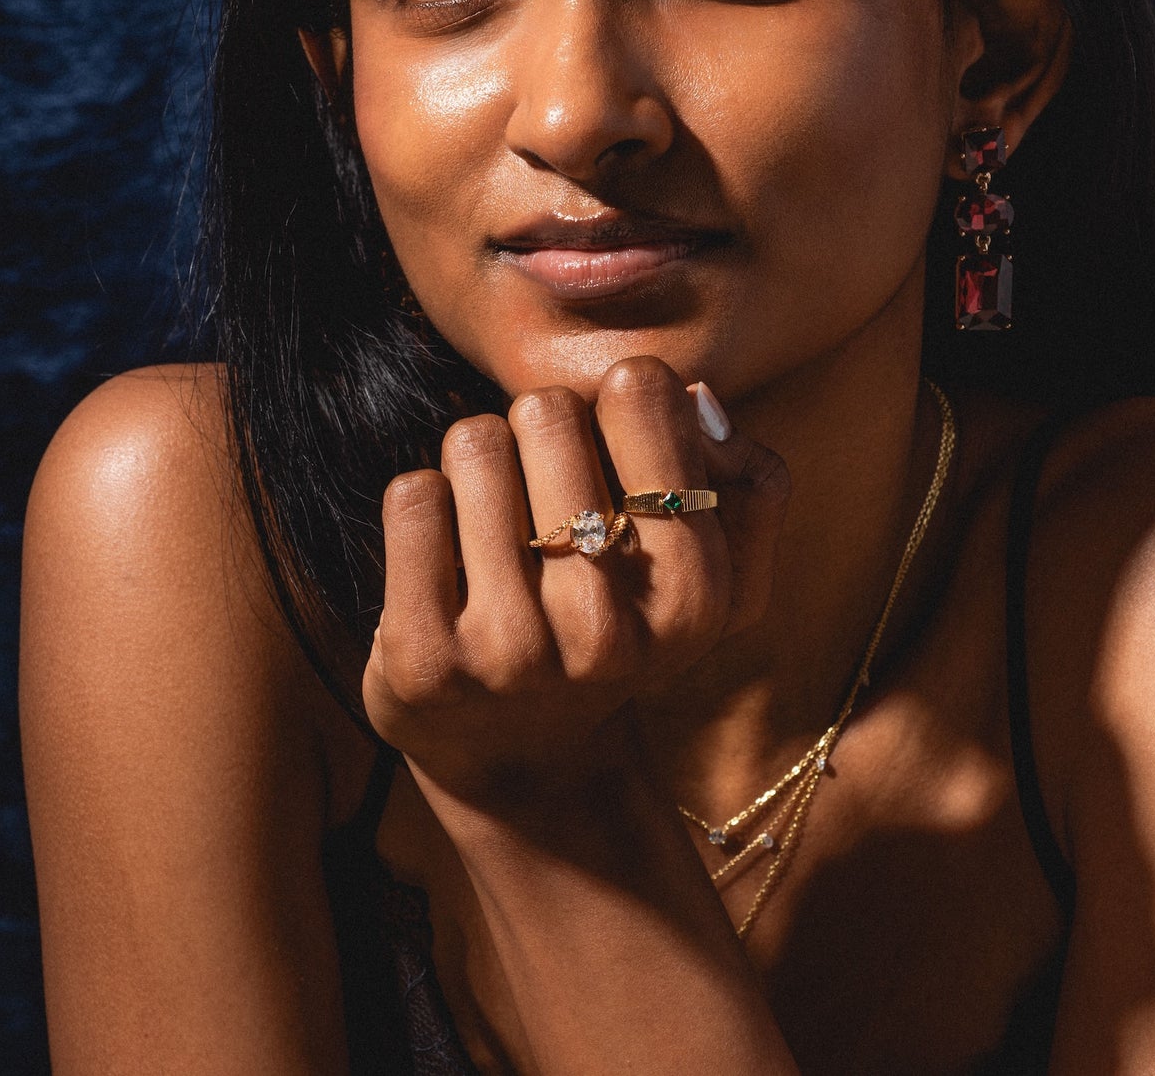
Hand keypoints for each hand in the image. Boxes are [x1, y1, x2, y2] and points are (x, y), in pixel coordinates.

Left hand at [362, 357, 788, 813]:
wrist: (524, 760)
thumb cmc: (620, 628)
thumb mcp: (711, 573)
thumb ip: (742, 478)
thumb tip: (692, 394)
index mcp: (694, 595)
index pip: (639, 394)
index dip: (616, 399)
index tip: (610, 444)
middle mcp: (604, 630)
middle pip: (547, 411)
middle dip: (541, 432)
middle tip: (546, 494)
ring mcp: (508, 650)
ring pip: (474, 443)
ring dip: (480, 466)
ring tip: (498, 528)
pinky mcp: (424, 658)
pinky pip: (413, 497)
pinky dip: (425, 505)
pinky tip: (446, 560)